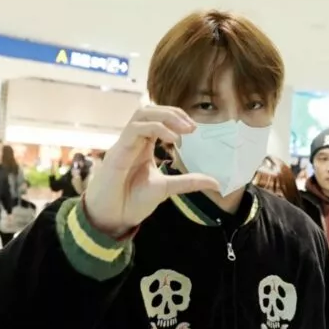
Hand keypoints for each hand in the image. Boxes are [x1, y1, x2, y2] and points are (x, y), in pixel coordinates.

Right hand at [83, 106, 219, 236]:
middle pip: (150, 110)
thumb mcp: (167, 189)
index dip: (176, 117)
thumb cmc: (132, 202)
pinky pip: (135, 129)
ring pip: (142, 113)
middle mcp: (133, 141)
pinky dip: (156, 128)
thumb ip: (189, 182)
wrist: (112, 218)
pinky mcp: (118, 151)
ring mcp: (124, 144)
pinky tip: (172, 140)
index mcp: (143, 146)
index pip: (158, 119)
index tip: (195, 129)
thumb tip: (216, 184)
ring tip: (184, 129)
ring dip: (165, 116)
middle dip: (173, 113)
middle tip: (192, 127)